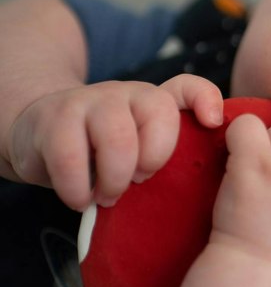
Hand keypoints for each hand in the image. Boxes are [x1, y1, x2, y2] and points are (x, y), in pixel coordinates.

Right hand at [5, 74, 222, 210]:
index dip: (205, 99)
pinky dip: (78, 188)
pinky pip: (70, 157)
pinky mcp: (54, 118)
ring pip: (117, 137)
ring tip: (108, 197)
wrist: (41, 134)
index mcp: (153, 101)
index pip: (186, 87)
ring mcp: (90, 101)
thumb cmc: (102, 150)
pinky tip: (80, 199)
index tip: (212, 123)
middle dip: (152, 160)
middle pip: (157, 115)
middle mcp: (126, 93)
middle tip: (137, 184)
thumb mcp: (140, 149)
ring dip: (115, 179)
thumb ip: (170, 153)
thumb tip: (201, 178)